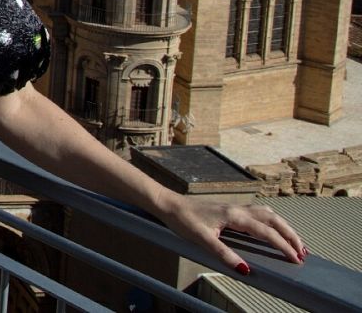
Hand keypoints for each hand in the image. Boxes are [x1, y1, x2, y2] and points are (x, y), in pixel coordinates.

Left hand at [156, 195, 305, 273]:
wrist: (169, 204)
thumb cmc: (183, 220)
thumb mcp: (202, 240)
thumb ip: (223, 254)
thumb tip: (244, 269)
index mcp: (235, 216)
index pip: (267, 232)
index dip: (283, 246)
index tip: (296, 258)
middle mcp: (239, 209)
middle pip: (274, 220)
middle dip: (291, 235)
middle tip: (303, 251)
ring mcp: (236, 207)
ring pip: (268, 214)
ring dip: (283, 227)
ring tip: (294, 241)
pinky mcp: (231, 209)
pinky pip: (259, 213)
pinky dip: (272, 222)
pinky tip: (272, 229)